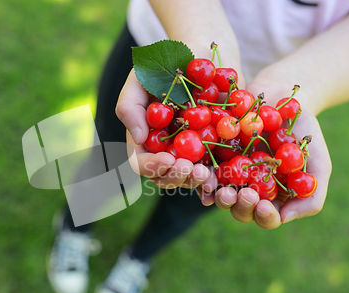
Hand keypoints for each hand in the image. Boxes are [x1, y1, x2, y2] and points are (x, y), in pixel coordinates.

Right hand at [117, 69, 210, 188]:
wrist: (201, 55)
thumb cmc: (164, 65)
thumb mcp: (139, 79)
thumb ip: (130, 106)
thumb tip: (139, 138)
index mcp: (146, 138)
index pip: (142, 163)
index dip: (152, 166)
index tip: (167, 159)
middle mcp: (166, 150)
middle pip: (165, 177)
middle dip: (175, 177)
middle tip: (189, 168)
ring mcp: (191, 152)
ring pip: (189, 178)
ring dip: (195, 181)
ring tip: (204, 173)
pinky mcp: (215, 148)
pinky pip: (214, 170)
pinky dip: (215, 177)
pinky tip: (218, 177)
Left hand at [198, 85, 331, 228]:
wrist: (280, 97)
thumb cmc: (302, 131)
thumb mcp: (318, 160)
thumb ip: (312, 194)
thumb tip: (285, 217)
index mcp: (273, 198)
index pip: (267, 218)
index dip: (265, 217)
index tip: (263, 205)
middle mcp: (248, 191)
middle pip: (241, 210)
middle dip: (241, 206)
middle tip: (243, 194)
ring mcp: (228, 175)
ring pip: (219, 195)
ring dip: (219, 195)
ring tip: (224, 187)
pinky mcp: (212, 158)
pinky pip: (204, 171)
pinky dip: (202, 176)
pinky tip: (203, 174)